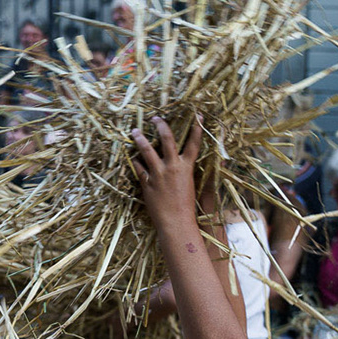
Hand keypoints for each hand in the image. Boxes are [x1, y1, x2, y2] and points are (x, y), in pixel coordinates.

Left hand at [132, 116, 203, 240]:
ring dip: (140, 139)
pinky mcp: (146, 183)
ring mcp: (158, 174)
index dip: (197, 128)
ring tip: (135, 131)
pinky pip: (138, 168)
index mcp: (187, 167)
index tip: (197, 115)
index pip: (194, 143)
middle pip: (167, 139)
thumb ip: (192, 171)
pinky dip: (135, 161)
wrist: (176, 223)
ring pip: (147, 150)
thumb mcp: (193, 186)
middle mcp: (172, 167)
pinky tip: (132, 157)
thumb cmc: (187, 207)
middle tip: (155, 118)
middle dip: (161, 125)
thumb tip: (205, 161)